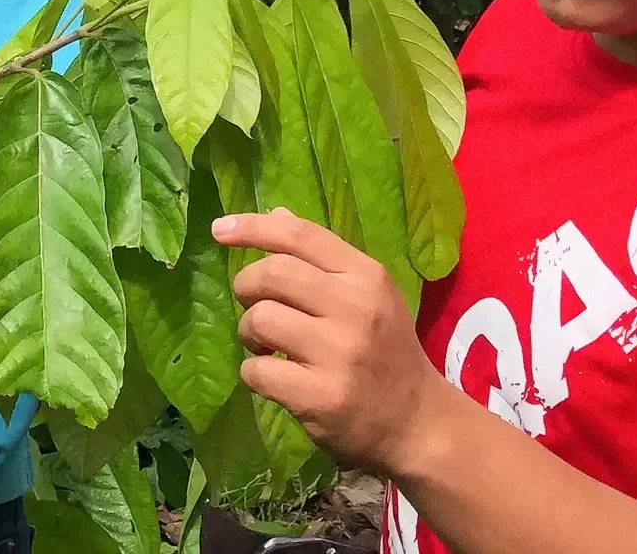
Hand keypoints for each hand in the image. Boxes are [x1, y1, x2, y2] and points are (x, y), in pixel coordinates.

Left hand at [213, 207, 443, 475]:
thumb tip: (274, 215)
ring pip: (261, 319)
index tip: (219, 229)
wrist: (417, 421)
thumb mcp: (367, 293)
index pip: (301, 235)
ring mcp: (339, 354)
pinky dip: (253, 371)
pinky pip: (258, 371)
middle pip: (273, 273)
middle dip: (247, 286)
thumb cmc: (385, 348)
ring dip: (249, 330)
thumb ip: (321, 257)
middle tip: (252, 303)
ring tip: (263, 344)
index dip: (253, 227)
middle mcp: (355, 308)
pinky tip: (271, 376)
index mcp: (367, 275)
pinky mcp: (321, 397)